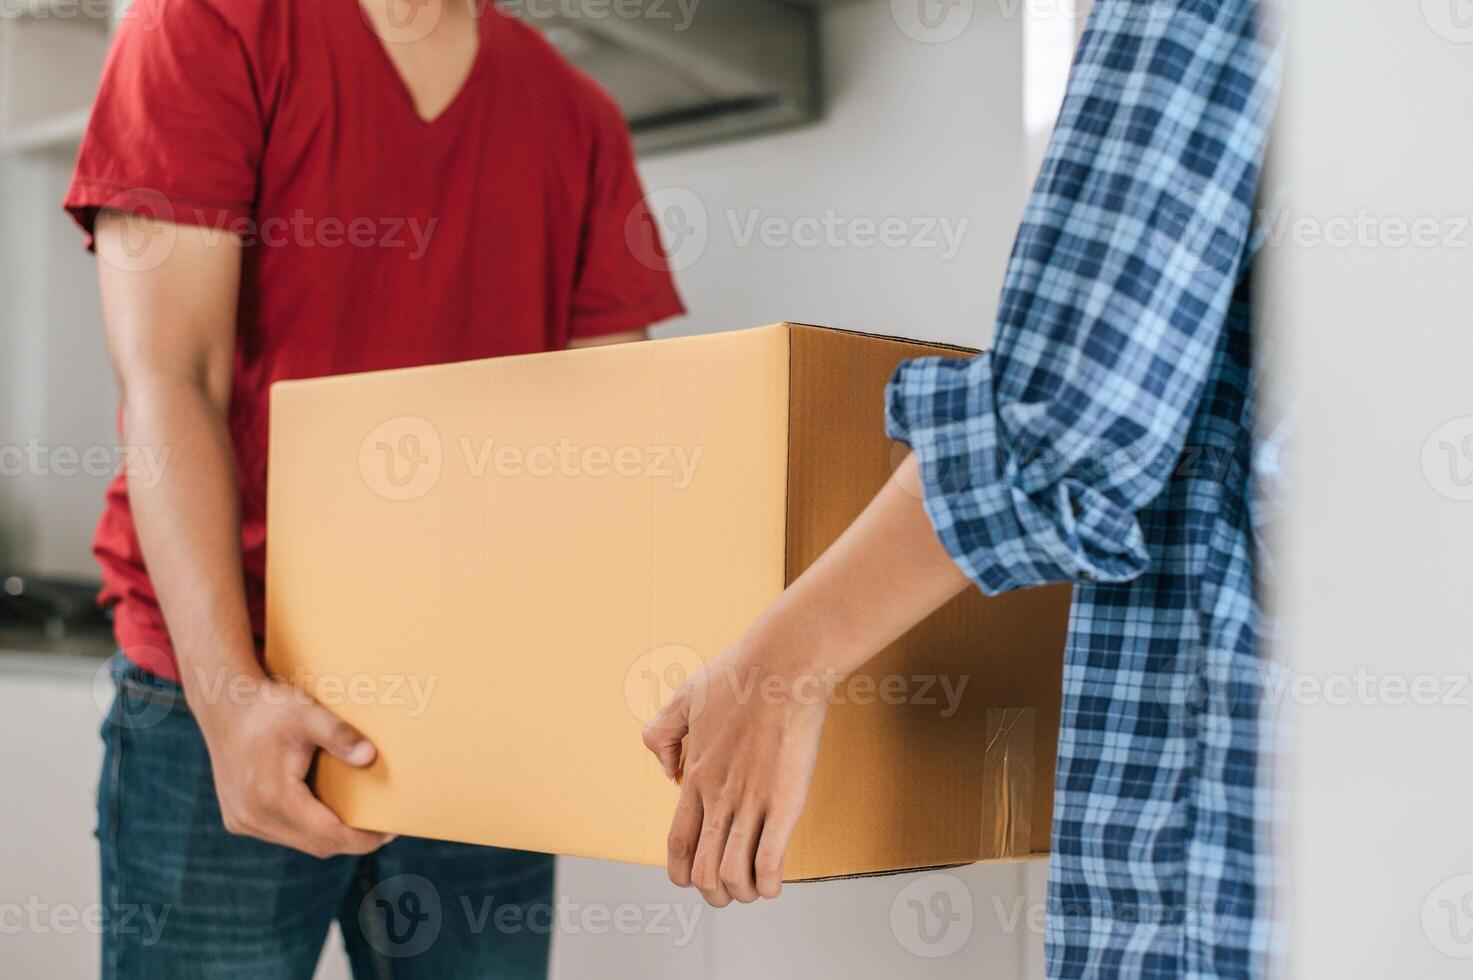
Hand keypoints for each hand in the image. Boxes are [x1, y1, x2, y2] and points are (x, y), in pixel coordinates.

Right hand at [192, 672, 394, 857]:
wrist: (224, 707)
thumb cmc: (270, 708)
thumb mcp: (308, 713)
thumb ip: (340, 734)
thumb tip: (370, 756)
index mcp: (273, 797)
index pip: (328, 835)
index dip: (362, 840)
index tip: (390, 832)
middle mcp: (254, 816)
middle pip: (316, 845)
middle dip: (352, 841)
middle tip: (382, 827)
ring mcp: (243, 821)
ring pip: (299, 842)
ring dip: (328, 836)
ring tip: (358, 819)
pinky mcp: (238, 819)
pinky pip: (282, 834)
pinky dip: (306, 829)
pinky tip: (324, 812)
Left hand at [642, 641, 828, 905]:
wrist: (783, 663)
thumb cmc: (741, 673)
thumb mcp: (685, 696)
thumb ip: (663, 733)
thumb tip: (667, 771)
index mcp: (695, 775)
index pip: (677, 843)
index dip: (682, 872)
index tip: (693, 878)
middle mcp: (718, 795)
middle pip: (703, 870)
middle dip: (715, 893)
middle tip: (729, 891)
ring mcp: (752, 801)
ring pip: (733, 874)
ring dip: (743, 892)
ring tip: (756, 889)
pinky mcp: (785, 801)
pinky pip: (769, 861)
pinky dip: (770, 883)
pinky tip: (775, 881)